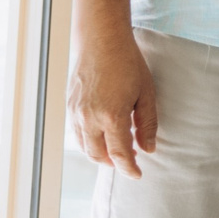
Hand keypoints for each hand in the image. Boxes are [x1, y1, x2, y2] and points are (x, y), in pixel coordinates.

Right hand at [67, 28, 157, 176]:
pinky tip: (103, 135)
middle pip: (98, 155)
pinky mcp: (70, 107)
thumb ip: (147, 124)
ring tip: (117, 150)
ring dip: (100, 154)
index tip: (137, 175)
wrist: (101, 42)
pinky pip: (77, 133)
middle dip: (114, 163)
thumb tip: (148, 148)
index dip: (129, 168)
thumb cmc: (128, 65)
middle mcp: (89, 118)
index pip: (119, 154)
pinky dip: (89, 141)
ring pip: (84, 147)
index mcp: (111, 116)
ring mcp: (76, 113)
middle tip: (130, 160)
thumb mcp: (146, 94)